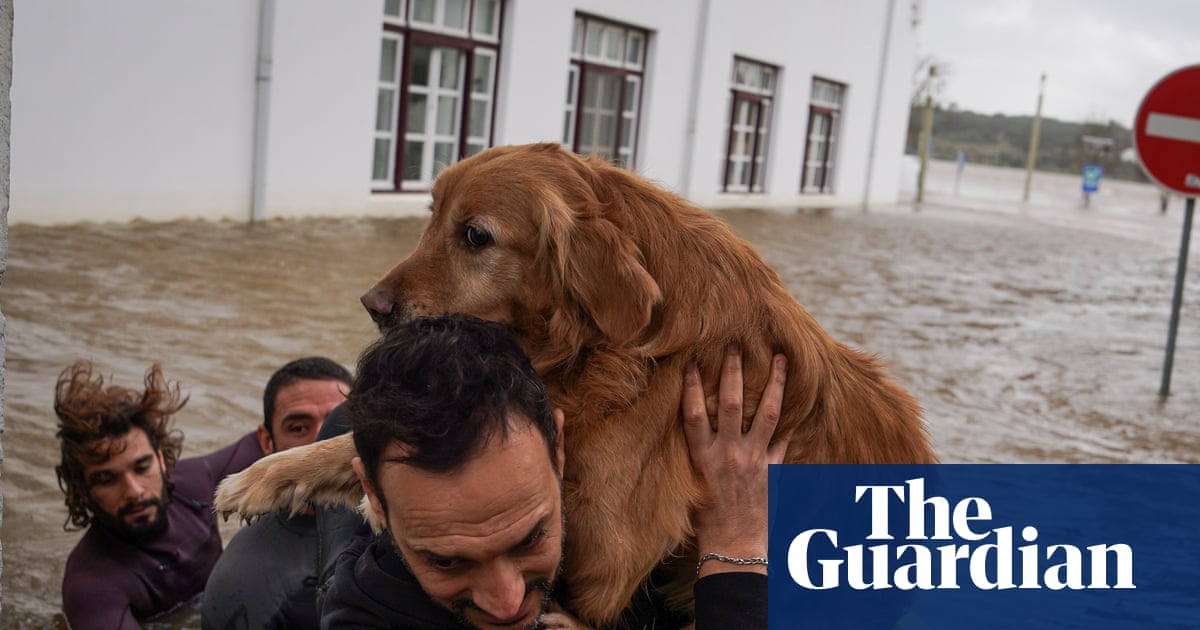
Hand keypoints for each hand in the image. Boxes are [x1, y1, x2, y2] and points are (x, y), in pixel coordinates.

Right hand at [681, 345, 790, 576]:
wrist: (733, 550)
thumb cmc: (706, 522)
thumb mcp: (693, 485)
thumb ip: (698, 456)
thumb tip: (695, 430)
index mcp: (701, 457)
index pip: (693, 412)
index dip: (691, 385)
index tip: (692, 360)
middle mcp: (727, 454)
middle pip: (731, 403)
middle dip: (734, 371)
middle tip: (736, 344)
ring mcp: (753, 460)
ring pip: (767, 414)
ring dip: (775, 384)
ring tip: (781, 359)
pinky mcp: (773, 472)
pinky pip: (786, 442)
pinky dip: (793, 425)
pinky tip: (800, 407)